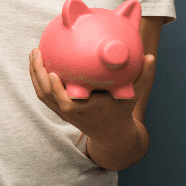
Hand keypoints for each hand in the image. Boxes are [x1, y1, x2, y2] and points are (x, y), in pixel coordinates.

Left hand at [28, 47, 154, 139]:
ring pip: (42, 93)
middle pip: (46, 94)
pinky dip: (39, 79)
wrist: (111, 134)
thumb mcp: (132, 96)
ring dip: (34, 74)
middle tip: (36, 51)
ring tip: (34, 53)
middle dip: (37, 74)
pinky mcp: (59, 109)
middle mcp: (70, 112)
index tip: (53, 73)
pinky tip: (41, 61)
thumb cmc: (121, 112)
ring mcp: (62, 112)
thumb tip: (151, 57)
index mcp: (85, 110)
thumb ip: (142, 77)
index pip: (66, 102)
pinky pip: (45, 93)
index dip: (57, 89)